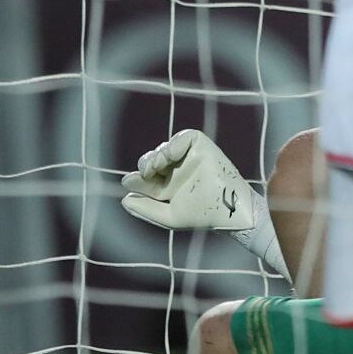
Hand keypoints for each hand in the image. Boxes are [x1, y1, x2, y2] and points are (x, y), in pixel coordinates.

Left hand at [119, 131, 256, 236]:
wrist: (228, 209)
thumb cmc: (203, 215)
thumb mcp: (168, 216)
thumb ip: (146, 209)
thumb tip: (124, 199)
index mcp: (170, 186)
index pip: (148, 178)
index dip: (136, 179)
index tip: (130, 182)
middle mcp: (179, 170)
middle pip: (153, 160)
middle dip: (145, 164)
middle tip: (145, 173)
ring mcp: (190, 158)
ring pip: (165, 148)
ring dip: (155, 156)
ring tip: (155, 168)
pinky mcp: (202, 146)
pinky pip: (184, 137)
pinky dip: (173, 145)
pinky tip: (169, 158)